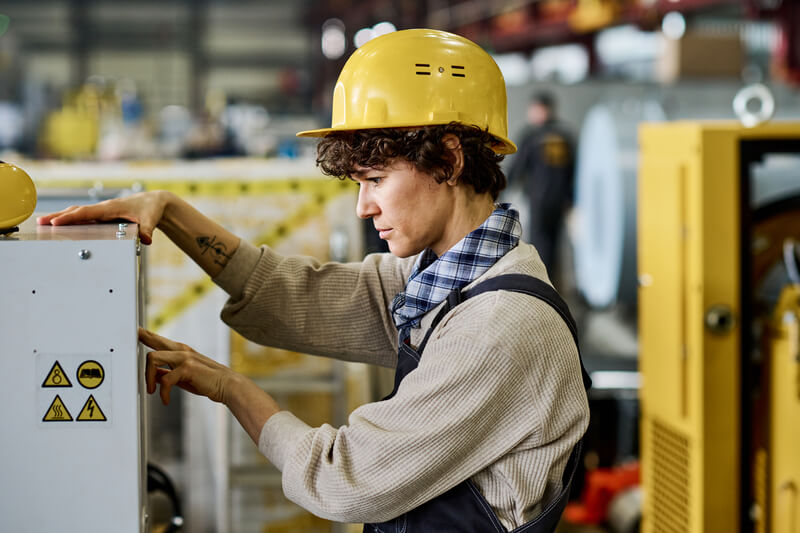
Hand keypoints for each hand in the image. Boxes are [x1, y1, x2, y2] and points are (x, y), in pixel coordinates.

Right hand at [37, 191, 171, 244]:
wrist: (155, 201)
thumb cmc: (151, 209)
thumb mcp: (151, 219)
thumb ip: (147, 229)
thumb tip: (146, 240)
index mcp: (111, 207)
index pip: (87, 213)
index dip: (71, 218)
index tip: (56, 223)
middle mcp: (104, 207)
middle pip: (77, 211)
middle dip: (58, 216)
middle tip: (40, 223)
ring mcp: (102, 210)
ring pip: (78, 212)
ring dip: (61, 216)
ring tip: (43, 223)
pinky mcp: (103, 214)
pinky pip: (83, 215)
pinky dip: (70, 218)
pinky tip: (61, 223)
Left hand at [139, 327, 236, 404]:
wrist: (227, 386)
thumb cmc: (206, 381)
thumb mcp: (183, 376)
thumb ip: (168, 372)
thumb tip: (152, 375)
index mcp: (181, 350)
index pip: (159, 339)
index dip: (145, 335)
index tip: (134, 331)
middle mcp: (182, 350)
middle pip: (154, 340)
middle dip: (141, 338)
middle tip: (130, 337)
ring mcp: (184, 357)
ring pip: (153, 358)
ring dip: (147, 377)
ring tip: (152, 391)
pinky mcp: (187, 368)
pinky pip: (164, 379)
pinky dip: (162, 392)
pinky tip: (165, 400)